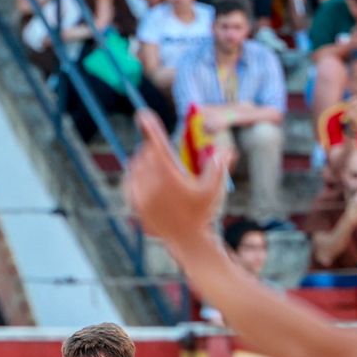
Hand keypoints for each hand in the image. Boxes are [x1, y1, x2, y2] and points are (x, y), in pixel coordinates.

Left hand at [124, 110, 225, 245]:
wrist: (186, 241)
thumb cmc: (201, 214)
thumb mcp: (214, 190)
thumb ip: (218, 167)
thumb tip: (227, 150)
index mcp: (169, 176)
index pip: (157, 145)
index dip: (150, 127)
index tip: (143, 114)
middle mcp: (151, 184)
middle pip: (146, 154)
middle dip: (153, 150)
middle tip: (166, 158)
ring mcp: (140, 195)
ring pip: (135, 166)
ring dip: (144, 162)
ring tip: (158, 170)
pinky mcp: (134, 204)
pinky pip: (129, 182)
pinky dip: (135, 176)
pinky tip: (144, 179)